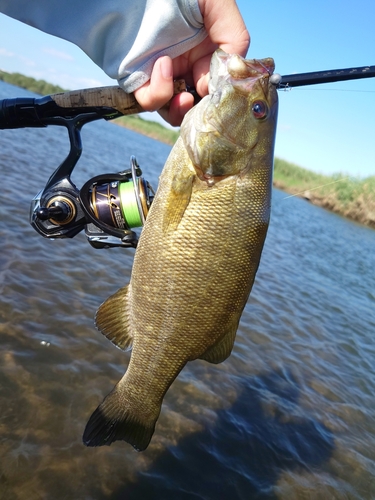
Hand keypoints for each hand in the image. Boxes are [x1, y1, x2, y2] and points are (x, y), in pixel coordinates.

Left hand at [133, 0, 249, 125]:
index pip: (214, 88)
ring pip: (171, 110)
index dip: (218, 97)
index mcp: (204, 55)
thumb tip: (232, 73)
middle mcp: (183, 67)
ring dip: (180, 110)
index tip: (220, 94)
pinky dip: (160, 92)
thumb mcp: (219, 6)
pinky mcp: (137, 78)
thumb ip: (235, 38)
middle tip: (201, 103)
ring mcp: (160, 75)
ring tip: (185, 97)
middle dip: (199, 112)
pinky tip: (164, 65)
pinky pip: (149, 100)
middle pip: (194, 106)